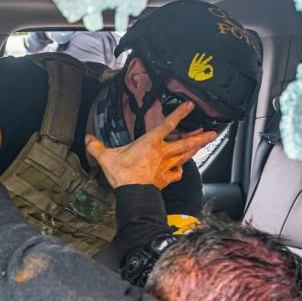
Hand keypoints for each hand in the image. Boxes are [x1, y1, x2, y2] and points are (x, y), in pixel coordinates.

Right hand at [85, 102, 216, 189]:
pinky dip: (180, 170)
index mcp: (150, 143)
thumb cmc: (123, 175)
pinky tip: (181, 168)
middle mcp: (162, 153)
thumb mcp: (107, 157)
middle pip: (186, 143)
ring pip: (185, 156)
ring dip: (195, 149)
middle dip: (200, 137)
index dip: (180, 114)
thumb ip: (97, 146)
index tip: (190, 106)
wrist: (133, 195)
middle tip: (213, 132)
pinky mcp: (166, 179)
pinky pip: (177, 173)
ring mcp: (166, 167)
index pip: (168, 125)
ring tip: (204, 144)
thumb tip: (88, 139)